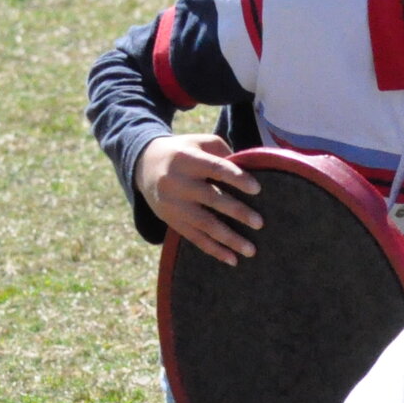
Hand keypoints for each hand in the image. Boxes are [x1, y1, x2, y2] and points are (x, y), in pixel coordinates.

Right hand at [139, 133, 262, 264]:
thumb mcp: (200, 142)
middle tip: (259, 223)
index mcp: (188, 159)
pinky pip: (194, 238)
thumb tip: (252, 172)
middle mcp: (178, 182)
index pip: (215, 168)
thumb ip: (224, 153)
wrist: (144, 164)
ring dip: (229, 238)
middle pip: (211, 198)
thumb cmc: (185, 152)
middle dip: (236, 212)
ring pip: (204, 224)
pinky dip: (214, 250)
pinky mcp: (171, 220)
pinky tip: (232, 260)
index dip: (236, 178)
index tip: (257, 189)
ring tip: (251, 250)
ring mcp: (173, 204)